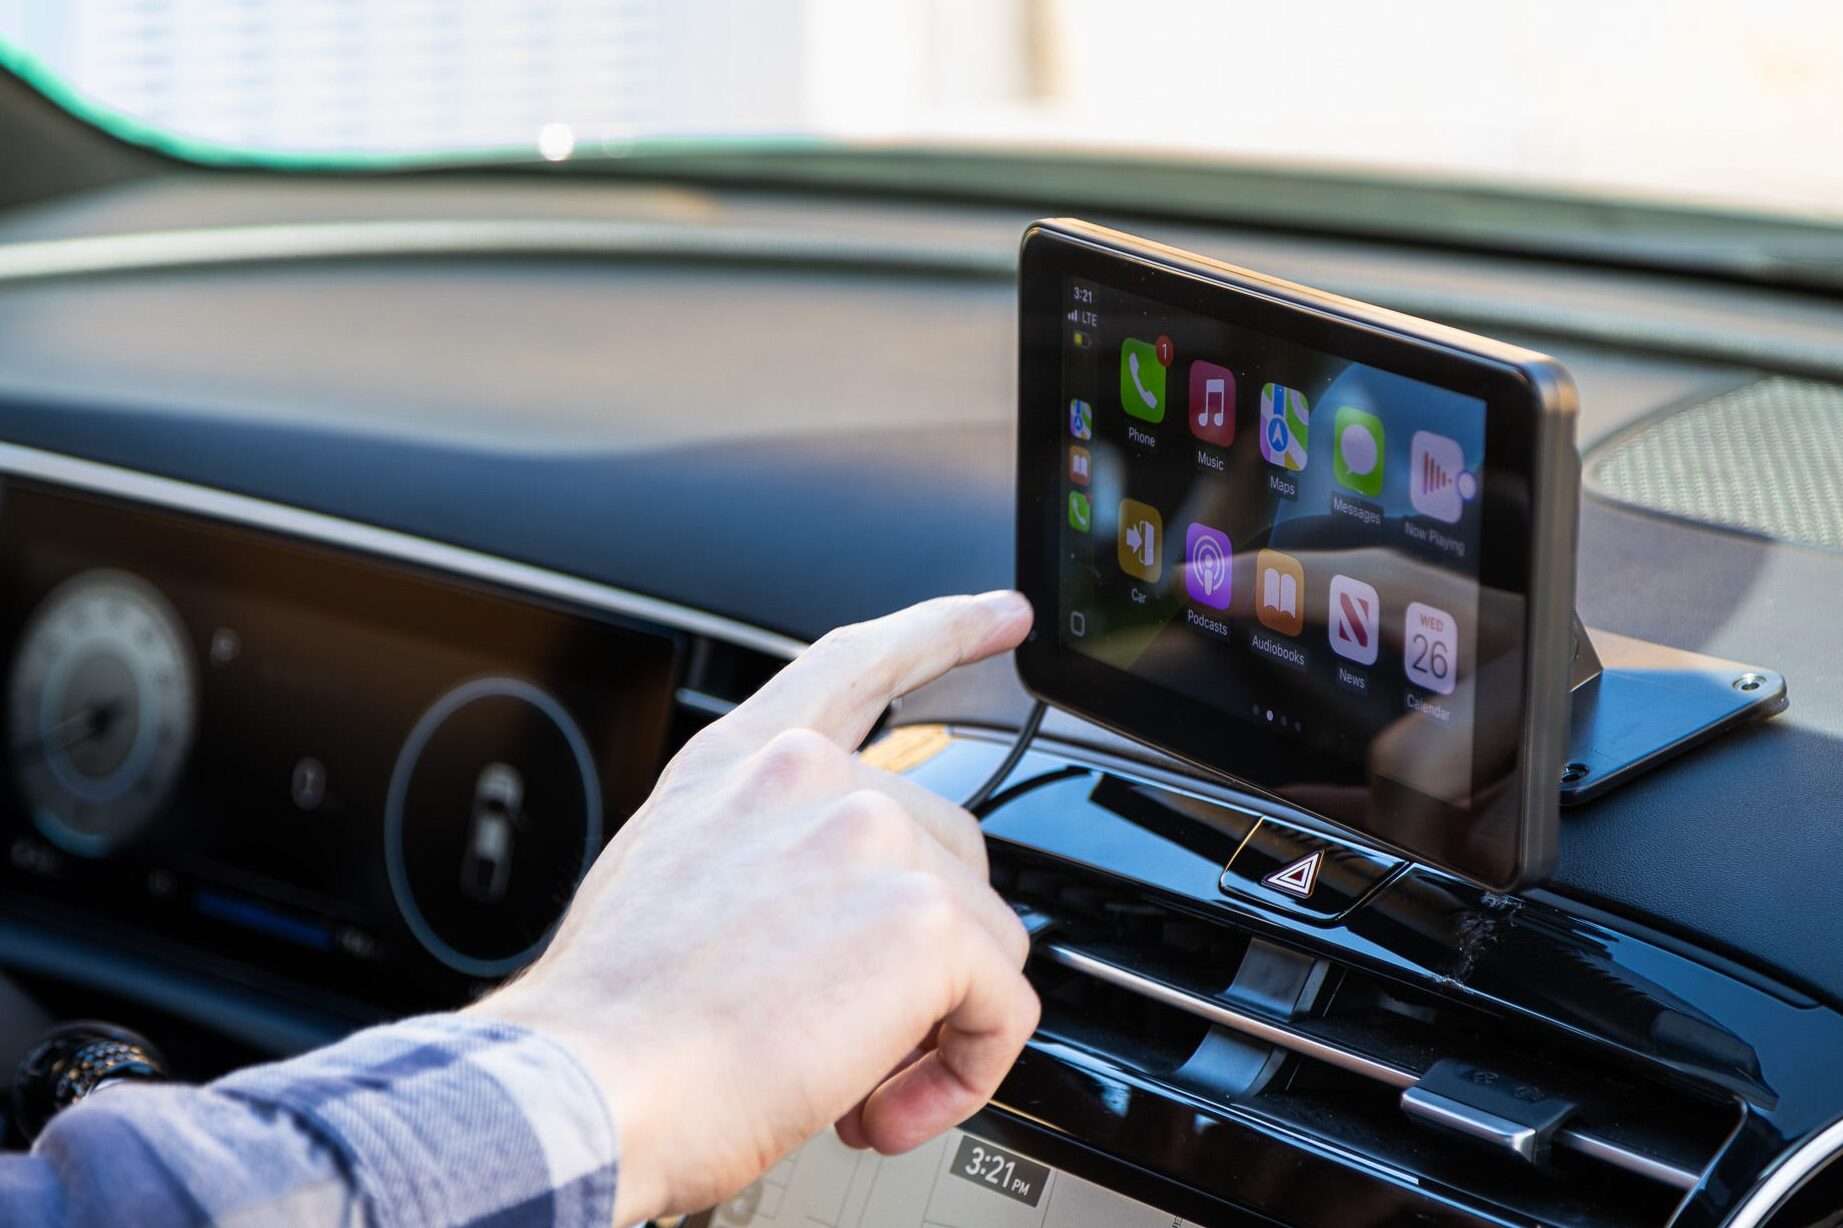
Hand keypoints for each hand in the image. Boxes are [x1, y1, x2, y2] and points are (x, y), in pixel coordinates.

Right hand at [470, 591, 1038, 1225]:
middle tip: (847, 1027)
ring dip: (935, 1022)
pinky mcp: (924, 920)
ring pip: (984, 938)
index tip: (1004, 616)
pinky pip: (1003, 1010)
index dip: (943, 632)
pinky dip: (965, 1072)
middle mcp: (812, 780)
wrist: (585, 1087)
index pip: (858, 664)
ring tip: (849, 1078)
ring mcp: (874, 836)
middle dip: (921, 948)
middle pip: (948, 851)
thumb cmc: (610, 1020)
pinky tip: (884, 1106)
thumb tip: (833, 917)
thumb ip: (761, 855)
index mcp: (743, 765)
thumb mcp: (668, 883)